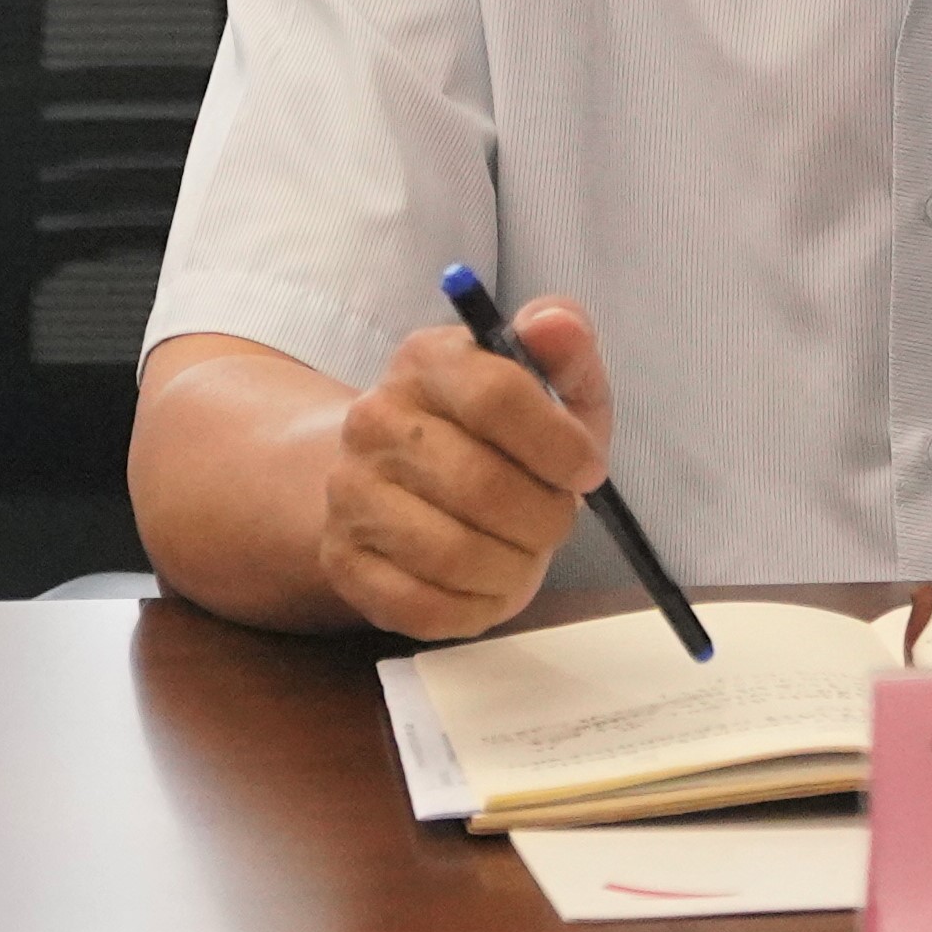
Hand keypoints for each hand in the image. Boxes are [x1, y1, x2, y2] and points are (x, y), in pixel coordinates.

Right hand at [316, 297, 611, 638]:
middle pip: (481, 486)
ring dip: (515, 566)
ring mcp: (349, 492)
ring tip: (526, 551)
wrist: (406, 480)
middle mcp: (375, 419)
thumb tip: (555, 324)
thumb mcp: (549, 382)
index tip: (588, 471)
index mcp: (428, 359)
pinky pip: (422, 606)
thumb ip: (567, 347)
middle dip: (545, 517)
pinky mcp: (342, 560)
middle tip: (558, 520)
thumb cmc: (501, 432)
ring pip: (453, 553)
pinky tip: (489, 583)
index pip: (496, 396)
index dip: (559, 445)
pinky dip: (476, 607)